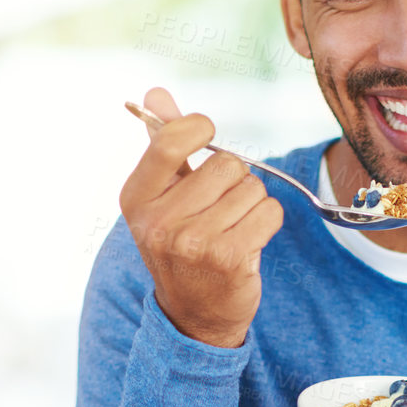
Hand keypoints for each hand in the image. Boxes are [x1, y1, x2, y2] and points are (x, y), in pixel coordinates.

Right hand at [119, 86, 283, 347]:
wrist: (194, 313)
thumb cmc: (181, 243)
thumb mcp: (162, 196)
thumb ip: (163, 144)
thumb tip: (157, 93)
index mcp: (136, 198)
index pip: (171, 140)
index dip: (199, 128)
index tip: (205, 136)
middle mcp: (159, 222)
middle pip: (227, 164)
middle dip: (235, 180)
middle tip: (220, 208)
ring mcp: (193, 244)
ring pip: (253, 189)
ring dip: (252, 204)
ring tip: (233, 228)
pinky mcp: (229, 260)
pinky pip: (270, 213)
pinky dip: (268, 222)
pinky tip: (248, 241)